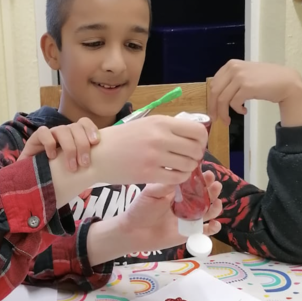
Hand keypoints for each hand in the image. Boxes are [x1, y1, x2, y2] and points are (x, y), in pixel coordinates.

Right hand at [19, 118, 99, 171]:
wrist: (33, 183)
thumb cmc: (58, 177)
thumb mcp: (75, 170)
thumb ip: (86, 164)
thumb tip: (105, 166)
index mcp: (73, 137)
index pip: (84, 123)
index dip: (91, 129)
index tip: (96, 143)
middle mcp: (62, 134)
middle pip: (75, 127)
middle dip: (82, 144)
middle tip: (84, 164)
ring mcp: (49, 135)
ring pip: (62, 130)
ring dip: (69, 148)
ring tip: (71, 167)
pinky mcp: (34, 139)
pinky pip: (43, 132)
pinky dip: (49, 143)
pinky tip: (52, 157)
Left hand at [86, 170, 222, 266]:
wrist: (133, 231)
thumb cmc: (140, 209)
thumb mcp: (151, 193)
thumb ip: (166, 185)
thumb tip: (183, 173)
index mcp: (177, 191)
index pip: (194, 182)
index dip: (202, 177)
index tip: (207, 173)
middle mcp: (186, 203)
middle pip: (204, 195)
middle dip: (211, 189)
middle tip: (215, 184)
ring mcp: (188, 218)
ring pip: (208, 211)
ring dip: (215, 206)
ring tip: (217, 201)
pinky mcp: (189, 233)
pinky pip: (205, 231)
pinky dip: (214, 228)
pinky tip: (215, 224)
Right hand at [90, 115, 207, 185]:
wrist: (99, 155)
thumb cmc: (122, 139)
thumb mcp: (145, 124)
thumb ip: (167, 128)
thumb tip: (192, 135)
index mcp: (160, 122)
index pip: (197, 130)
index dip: (202, 140)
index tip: (196, 145)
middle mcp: (160, 137)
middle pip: (196, 149)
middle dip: (196, 156)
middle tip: (188, 158)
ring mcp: (154, 156)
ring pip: (189, 165)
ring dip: (188, 168)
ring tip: (179, 167)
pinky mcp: (149, 174)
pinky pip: (177, 178)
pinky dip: (179, 178)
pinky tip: (172, 175)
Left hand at [208, 60, 301, 125]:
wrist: (287, 82)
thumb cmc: (267, 80)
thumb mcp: (245, 75)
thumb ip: (231, 81)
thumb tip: (216, 97)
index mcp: (231, 64)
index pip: (213, 84)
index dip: (211, 99)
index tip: (212, 110)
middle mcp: (233, 68)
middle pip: (215, 92)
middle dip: (213, 108)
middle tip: (216, 119)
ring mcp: (240, 77)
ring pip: (222, 99)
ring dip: (224, 113)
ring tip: (228, 120)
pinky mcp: (247, 86)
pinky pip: (234, 103)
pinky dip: (237, 110)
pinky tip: (244, 111)